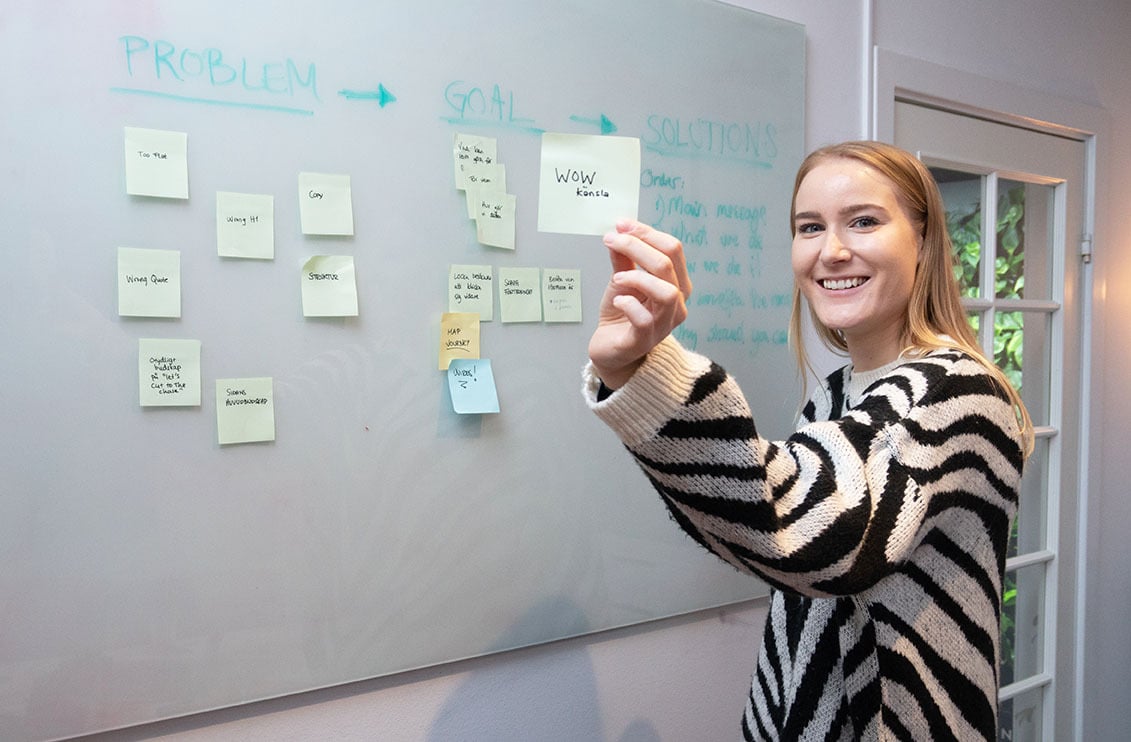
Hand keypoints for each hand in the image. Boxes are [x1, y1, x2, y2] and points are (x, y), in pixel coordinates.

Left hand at [588, 219, 691, 388]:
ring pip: (666, 292)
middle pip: (668, 265)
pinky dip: (628, 303)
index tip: (621, 225)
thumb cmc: (622, 314)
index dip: (646, 233)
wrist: (612, 349)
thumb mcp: (622, 279)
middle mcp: (677, 303)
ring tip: (618, 276)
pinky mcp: (645, 340)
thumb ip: (624, 257)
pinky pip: (644, 319)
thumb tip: (619, 230)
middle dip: (637, 246)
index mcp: (676, 283)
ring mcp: (664, 324)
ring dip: (638, 276)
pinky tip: (617, 299)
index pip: (673, 249)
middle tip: (612, 240)